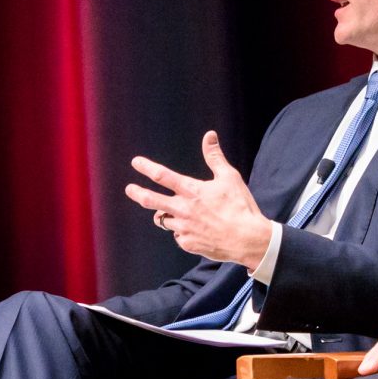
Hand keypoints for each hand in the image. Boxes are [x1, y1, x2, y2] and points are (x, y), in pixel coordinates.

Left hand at [125, 132, 272, 269]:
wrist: (248, 239)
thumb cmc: (240, 206)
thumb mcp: (229, 177)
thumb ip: (215, 157)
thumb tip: (209, 135)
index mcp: (191, 191)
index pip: (162, 176)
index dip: (146, 168)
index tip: (136, 163)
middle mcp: (183, 209)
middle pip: (151, 200)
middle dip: (138, 193)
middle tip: (130, 189)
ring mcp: (183, 228)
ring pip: (164, 220)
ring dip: (165, 214)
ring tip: (173, 212)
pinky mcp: (188, 244)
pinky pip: (178, 236)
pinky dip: (182, 231)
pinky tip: (195, 229)